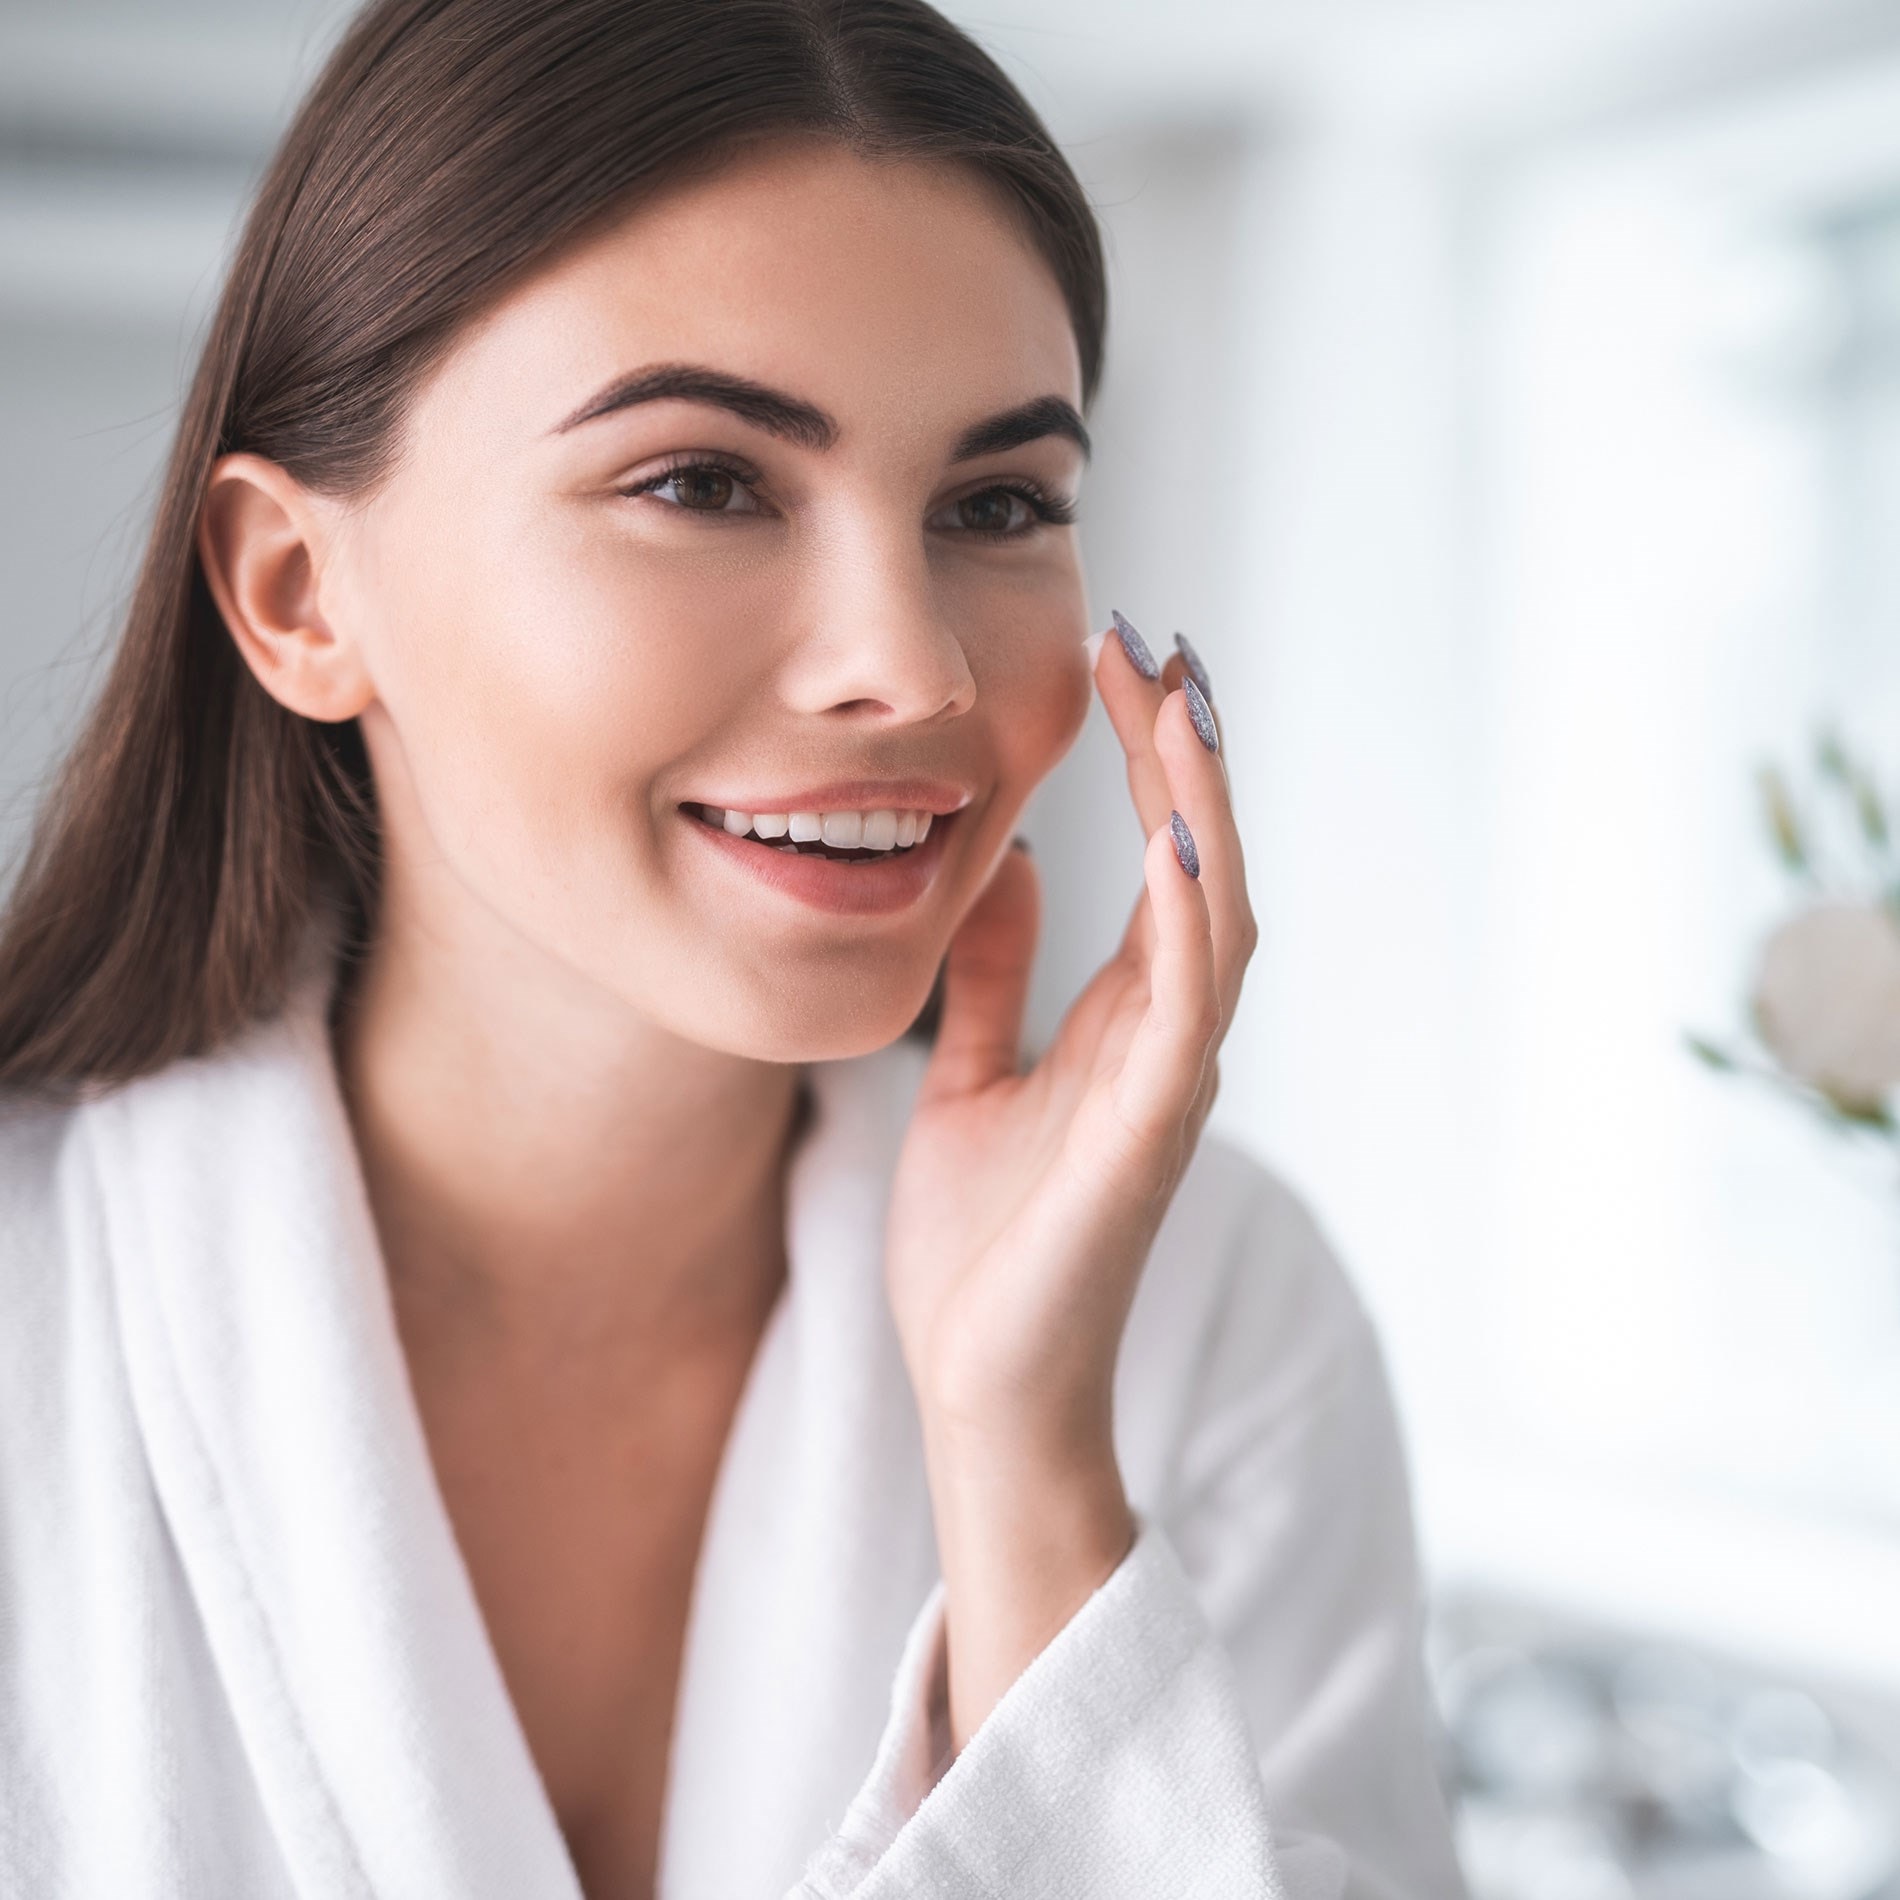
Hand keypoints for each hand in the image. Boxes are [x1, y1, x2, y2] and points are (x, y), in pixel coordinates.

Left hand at [885, 618, 1256, 1746]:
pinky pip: (1188, 1009)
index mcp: (1126, 1019)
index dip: (1146, 758)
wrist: (982, 1383)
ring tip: (1181, 701)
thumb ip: (998, 982)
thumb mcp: (975, 1078)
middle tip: (1160, 641)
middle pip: (1200, 861)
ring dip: (1203, 805)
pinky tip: (1174, 838)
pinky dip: (1193, 921)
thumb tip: (998, 871)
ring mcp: (1169, 1082)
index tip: (1119, 657)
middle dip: (1184, 751)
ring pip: (1215, 917)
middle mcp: (1166, 1036)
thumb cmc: (984, 1244)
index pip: (1156, 858)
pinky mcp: (1150, 1134)